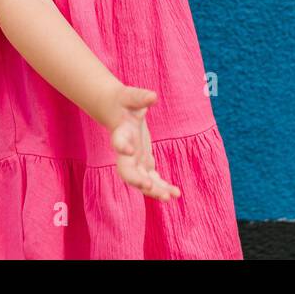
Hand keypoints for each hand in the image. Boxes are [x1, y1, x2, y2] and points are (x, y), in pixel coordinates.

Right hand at [108, 85, 181, 201]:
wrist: (119, 112)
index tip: (128, 150)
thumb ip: (140, 97)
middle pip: (127, 170)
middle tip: (149, 186)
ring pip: (141, 180)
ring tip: (171, 197)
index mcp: (121, 133)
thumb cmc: (126, 102)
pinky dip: (162, 188)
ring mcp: (134, 161)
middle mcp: (125, 152)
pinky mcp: (144, 164)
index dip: (122, 146)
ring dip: (154, 190)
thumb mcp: (132, 97)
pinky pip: (152, 180)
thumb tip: (152, 96)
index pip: (118, 142)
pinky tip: (176, 194)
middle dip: (137, 179)